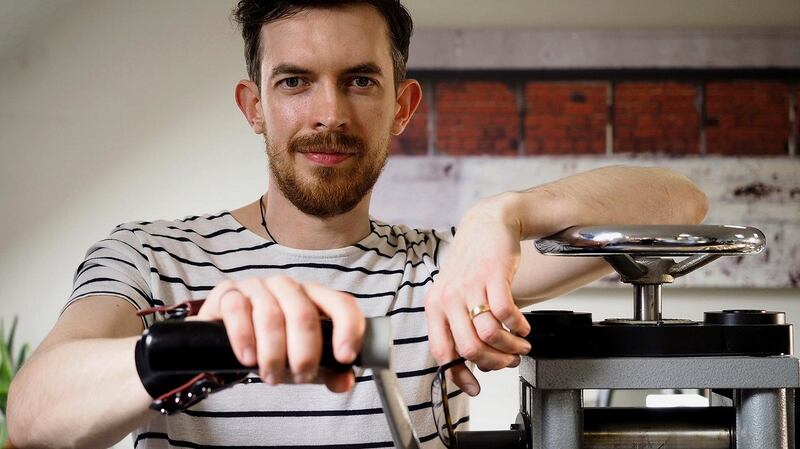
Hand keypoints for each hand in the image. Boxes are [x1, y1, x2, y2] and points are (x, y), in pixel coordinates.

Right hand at [193, 276, 364, 392]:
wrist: (227, 336)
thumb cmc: (274, 344)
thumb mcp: (303, 360)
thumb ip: (328, 371)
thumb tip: (344, 381)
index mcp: (314, 297)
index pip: (341, 303)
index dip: (348, 329)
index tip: (344, 358)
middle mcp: (289, 287)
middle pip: (304, 314)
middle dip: (304, 353)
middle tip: (300, 376)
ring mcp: (258, 286)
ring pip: (271, 315)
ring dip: (273, 353)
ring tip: (271, 376)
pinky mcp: (228, 293)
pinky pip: (237, 309)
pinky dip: (244, 338)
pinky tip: (248, 359)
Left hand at [424, 193, 530, 395]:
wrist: (486, 224)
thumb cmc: (471, 263)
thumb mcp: (453, 294)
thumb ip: (458, 326)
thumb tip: (472, 363)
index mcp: (435, 307)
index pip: (442, 352)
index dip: (459, 375)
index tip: (475, 387)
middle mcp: (449, 298)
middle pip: (470, 348)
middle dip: (494, 363)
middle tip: (508, 361)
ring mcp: (470, 287)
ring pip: (490, 334)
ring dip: (511, 347)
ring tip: (520, 345)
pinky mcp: (493, 276)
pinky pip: (506, 313)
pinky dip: (519, 327)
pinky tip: (523, 327)